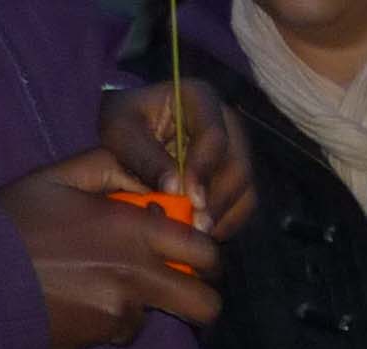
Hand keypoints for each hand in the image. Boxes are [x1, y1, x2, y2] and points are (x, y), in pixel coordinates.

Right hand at [0, 148, 223, 348]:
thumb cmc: (17, 218)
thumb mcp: (61, 177)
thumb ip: (112, 168)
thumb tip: (156, 178)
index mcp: (133, 230)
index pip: (206, 252)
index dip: (207, 255)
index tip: (195, 254)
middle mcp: (136, 275)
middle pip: (205, 305)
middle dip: (200, 297)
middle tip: (178, 285)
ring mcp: (120, 311)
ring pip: (157, 317)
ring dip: (139, 304)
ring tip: (96, 283)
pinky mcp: (101, 336)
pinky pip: (121, 331)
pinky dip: (108, 320)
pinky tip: (75, 299)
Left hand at [98, 81, 254, 233]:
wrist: (133, 127)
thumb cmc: (124, 122)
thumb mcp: (120, 130)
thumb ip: (143, 156)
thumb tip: (175, 188)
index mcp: (200, 98)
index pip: (214, 136)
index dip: (205, 169)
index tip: (190, 199)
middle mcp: (229, 121)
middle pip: (238, 164)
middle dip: (219, 199)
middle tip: (198, 225)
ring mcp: (239, 147)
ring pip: (247, 186)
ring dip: (226, 213)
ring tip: (201, 232)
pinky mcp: (238, 172)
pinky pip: (246, 201)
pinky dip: (229, 220)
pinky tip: (207, 231)